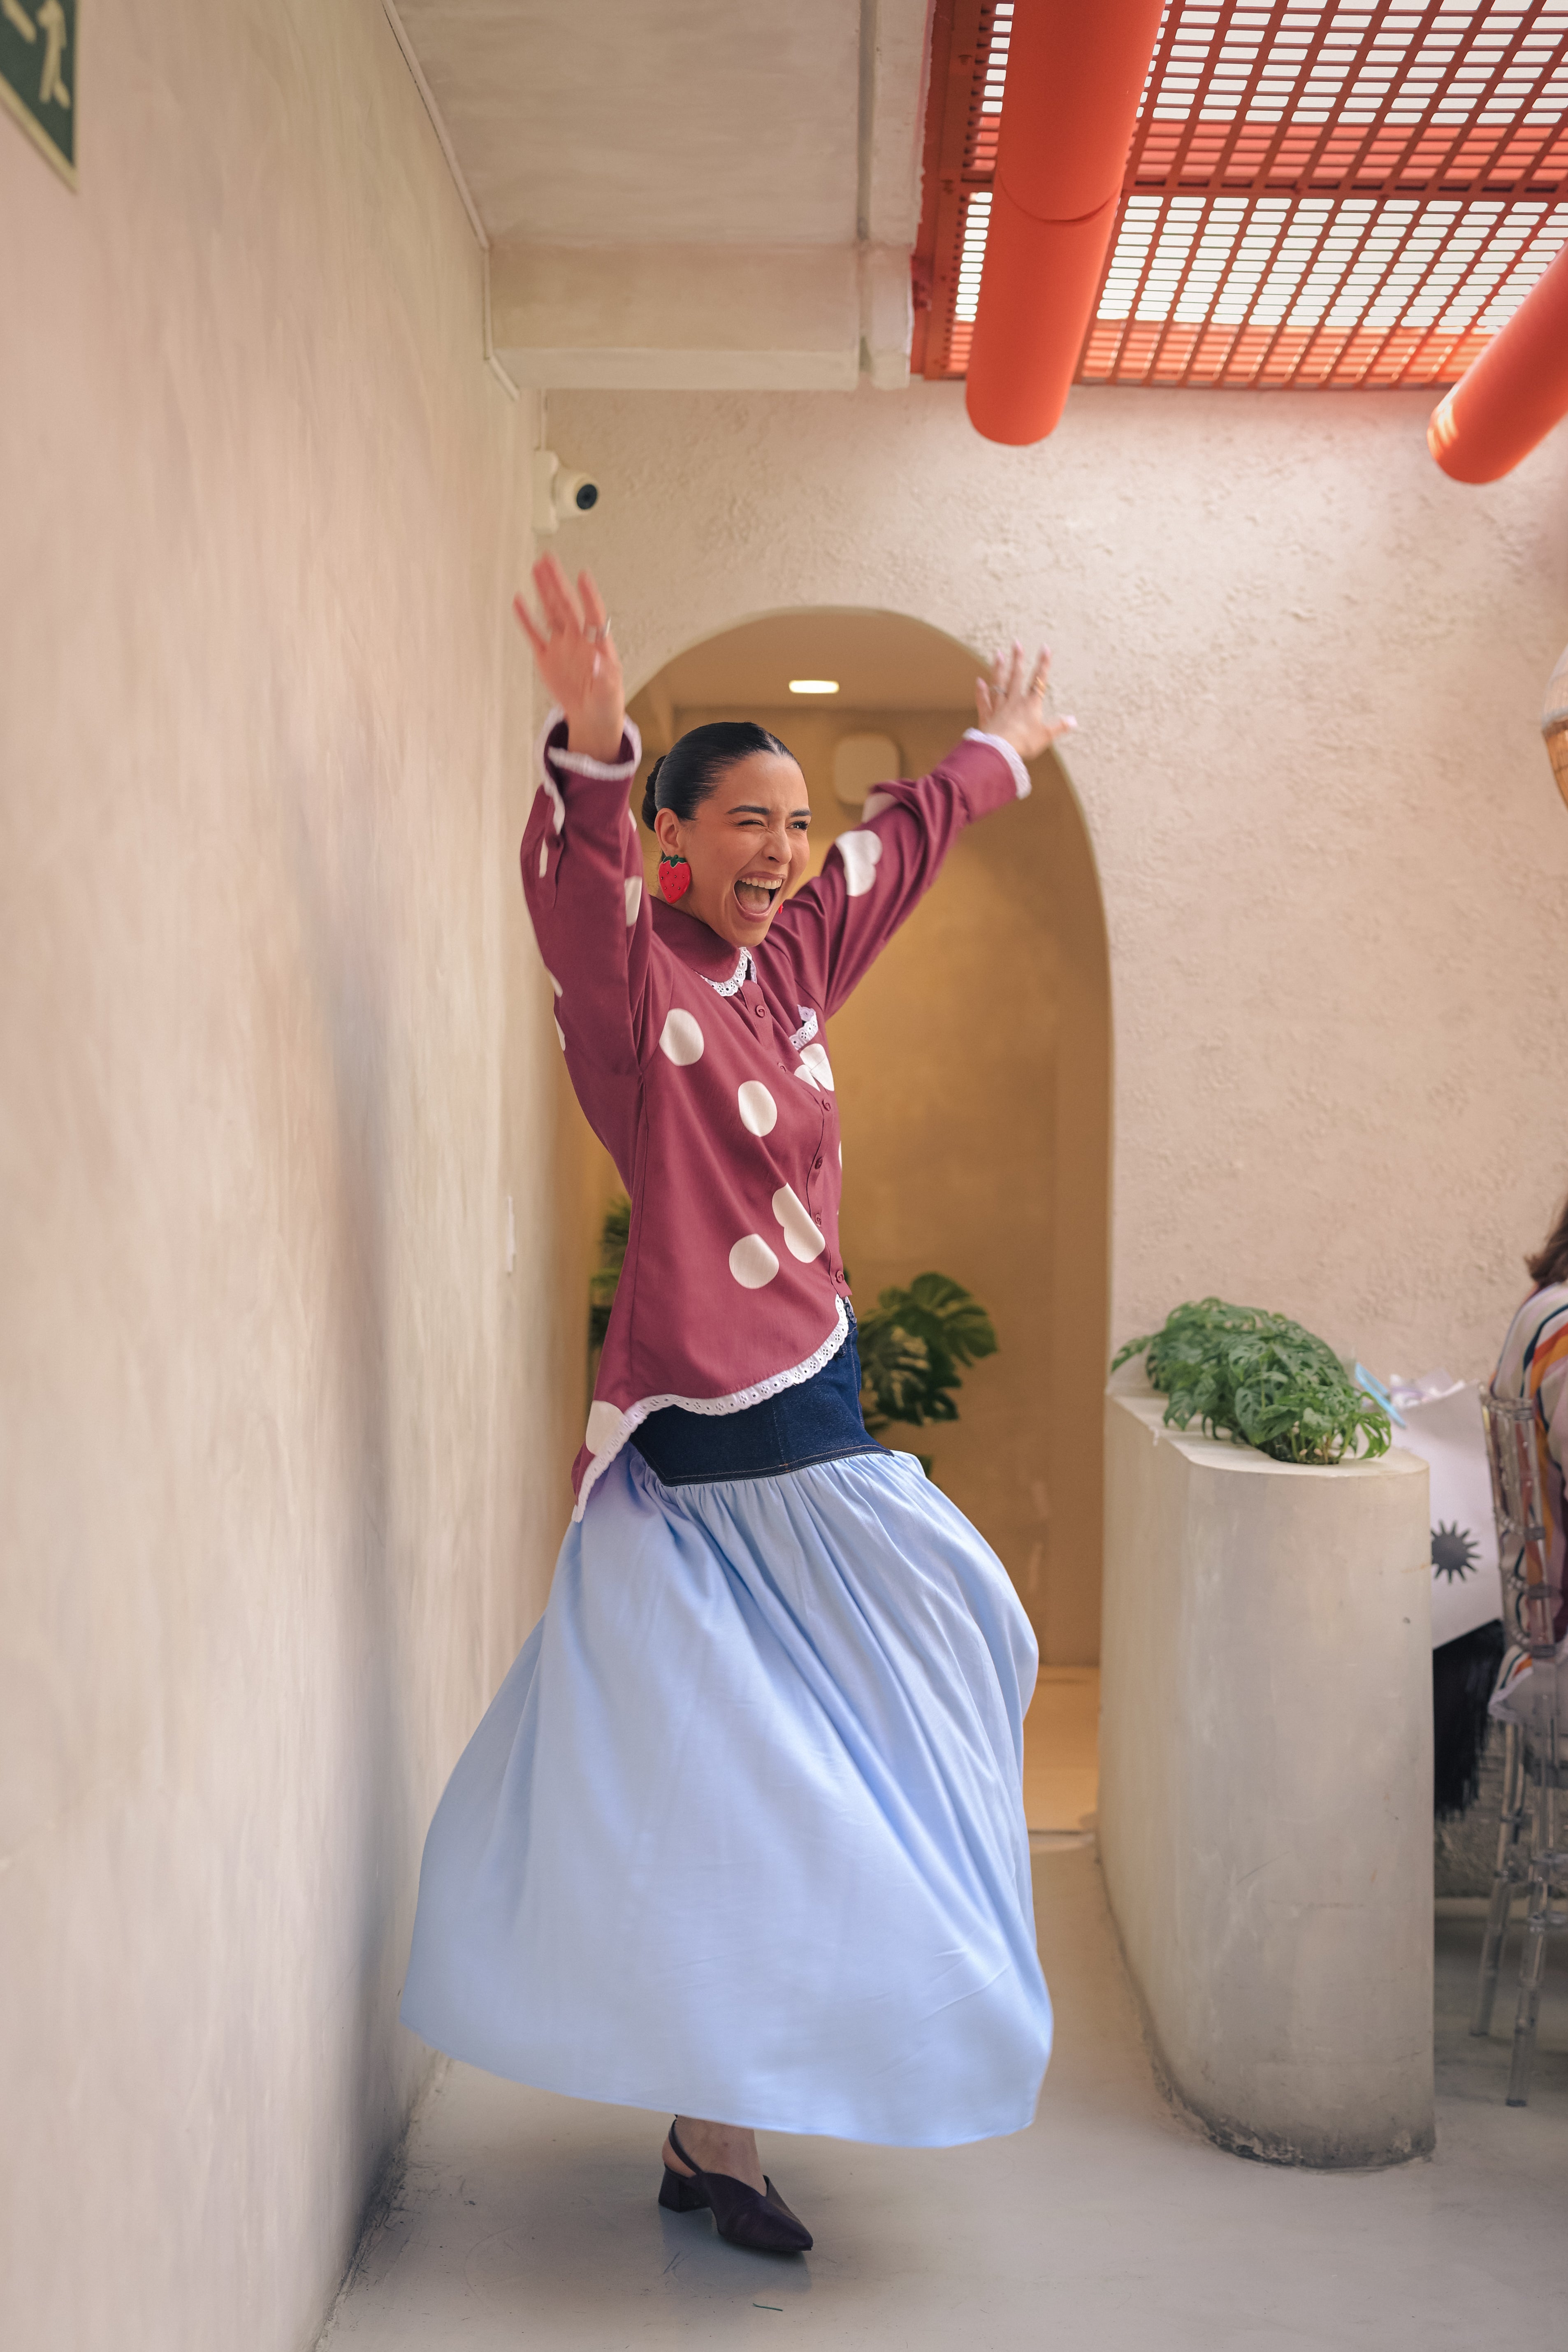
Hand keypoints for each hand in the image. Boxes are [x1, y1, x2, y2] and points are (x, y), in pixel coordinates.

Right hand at [513, 554, 625, 761]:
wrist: (590, 715)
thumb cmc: (605, 701)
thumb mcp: (609, 693)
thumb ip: (604, 677)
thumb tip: (597, 660)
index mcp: (597, 643)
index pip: (593, 615)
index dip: (588, 596)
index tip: (583, 576)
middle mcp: (578, 638)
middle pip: (566, 605)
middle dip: (557, 583)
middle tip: (548, 560)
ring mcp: (561, 645)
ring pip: (550, 612)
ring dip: (543, 591)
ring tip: (536, 569)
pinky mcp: (546, 656)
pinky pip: (534, 634)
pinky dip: (526, 619)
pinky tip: (519, 601)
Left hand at [974, 641, 1075, 765]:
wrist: (1001, 749)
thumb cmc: (1024, 742)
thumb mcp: (1045, 735)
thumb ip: (1059, 726)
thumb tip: (1073, 721)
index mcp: (1030, 704)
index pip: (1039, 680)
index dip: (1043, 664)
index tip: (1045, 648)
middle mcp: (1014, 701)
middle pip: (1016, 677)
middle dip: (1018, 659)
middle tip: (1016, 643)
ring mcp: (999, 707)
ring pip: (999, 684)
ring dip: (999, 669)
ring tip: (998, 654)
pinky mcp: (987, 717)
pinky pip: (984, 702)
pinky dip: (980, 692)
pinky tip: (979, 681)